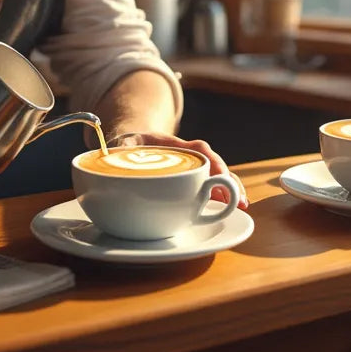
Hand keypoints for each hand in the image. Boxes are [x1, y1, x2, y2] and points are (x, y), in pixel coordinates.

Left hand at [110, 132, 248, 209]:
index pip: (197, 148)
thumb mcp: (120, 146)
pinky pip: (211, 186)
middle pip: (214, 163)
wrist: (133, 141)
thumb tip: (110, 158)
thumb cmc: (127, 146)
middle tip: (237, 199)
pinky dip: (223, 196)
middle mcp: (187, 155)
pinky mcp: (192, 181)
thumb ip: (117, 151)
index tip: (217, 174)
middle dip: (227, 180)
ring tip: (240, 205)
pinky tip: (231, 210)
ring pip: (217, 175)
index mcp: (172, 144)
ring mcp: (192, 168)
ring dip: (230, 190)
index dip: (209, 160)